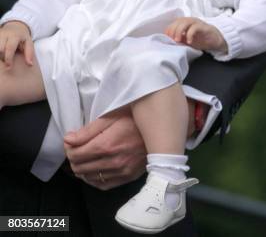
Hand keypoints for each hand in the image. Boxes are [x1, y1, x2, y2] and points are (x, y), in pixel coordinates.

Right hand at [0, 21, 33, 66]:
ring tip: (4, 58)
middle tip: (7, 62)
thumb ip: (29, 53)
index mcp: (14, 35)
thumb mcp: (29, 43)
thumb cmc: (22, 37)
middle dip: (3, 57)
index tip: (9, 67)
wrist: (15, 27)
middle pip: (0, 49)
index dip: (8, 58)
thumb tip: (30, 64)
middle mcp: (4, 34)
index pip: (9, 48)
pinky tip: (1, 55)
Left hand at [63, 101, 197, 189]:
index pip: (76, 154)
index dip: (69, 148)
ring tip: (84, 158)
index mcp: (107, 144)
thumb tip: (68, 139)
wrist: (161, 129)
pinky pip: (102, 185)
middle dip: (73, 158)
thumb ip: (88, 130)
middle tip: (76, 148)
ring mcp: (121, 172)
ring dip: (82, 168)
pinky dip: (93, 179)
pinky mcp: (127, 178)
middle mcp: (112, 162)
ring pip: (89, 177)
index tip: (71, 141)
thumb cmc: (135, 118)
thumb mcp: (112, 116)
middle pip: (80, 167)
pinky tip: (93, 170)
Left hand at [165, 17, 227, 52]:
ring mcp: (197, 23)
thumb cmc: (200, 40)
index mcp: (185, 23)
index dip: (168, 31)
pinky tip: (189, 42)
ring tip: (178, 40)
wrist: (215, 40)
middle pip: (177, 22)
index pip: (173, 24)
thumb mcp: (187, 40)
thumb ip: (179, 39)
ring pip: (185, 22)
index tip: (167, 39)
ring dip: (179, 31)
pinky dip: (190, 34)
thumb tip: (168, 42)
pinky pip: (195, 28)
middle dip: (172, 31)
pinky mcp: (203, 27)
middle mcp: (190, 21)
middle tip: (172, 40)